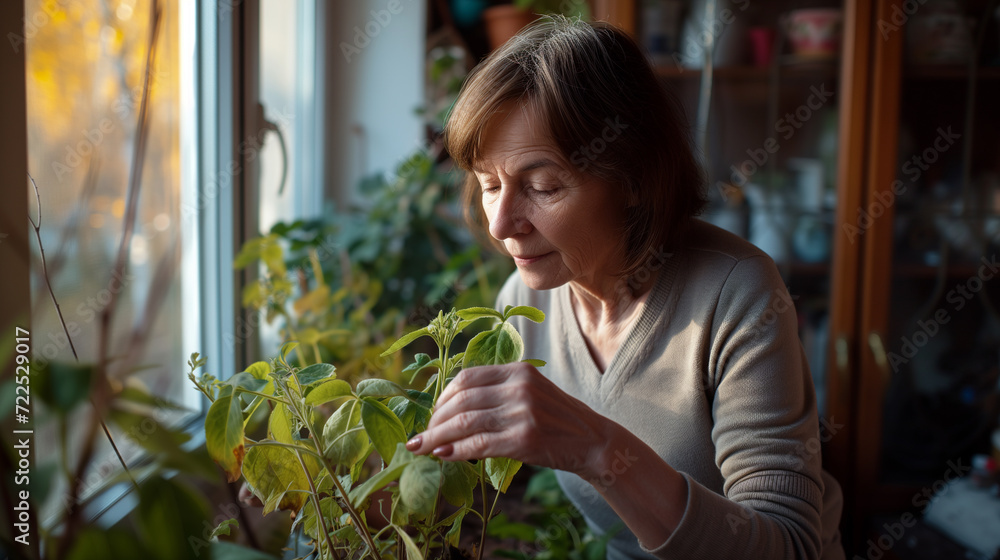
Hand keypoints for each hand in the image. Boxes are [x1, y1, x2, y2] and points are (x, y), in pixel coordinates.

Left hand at [404, 362, 609, 477]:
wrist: (593, 441)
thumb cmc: (557, 419)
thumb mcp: (530, 392)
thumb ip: (497, 393)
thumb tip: (449, 409)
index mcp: (518, 370)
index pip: (467, 377)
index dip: (442, 396)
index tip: (433, 412)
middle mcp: (518, 387)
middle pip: (460, 400)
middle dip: (435, 419)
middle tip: (423, 434)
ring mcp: (521, 413)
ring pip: (464, 423)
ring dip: (437, 437)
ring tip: (422, 447)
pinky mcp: (523, 440)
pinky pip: (478, 445)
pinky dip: (455, 451)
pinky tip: (442, 456)